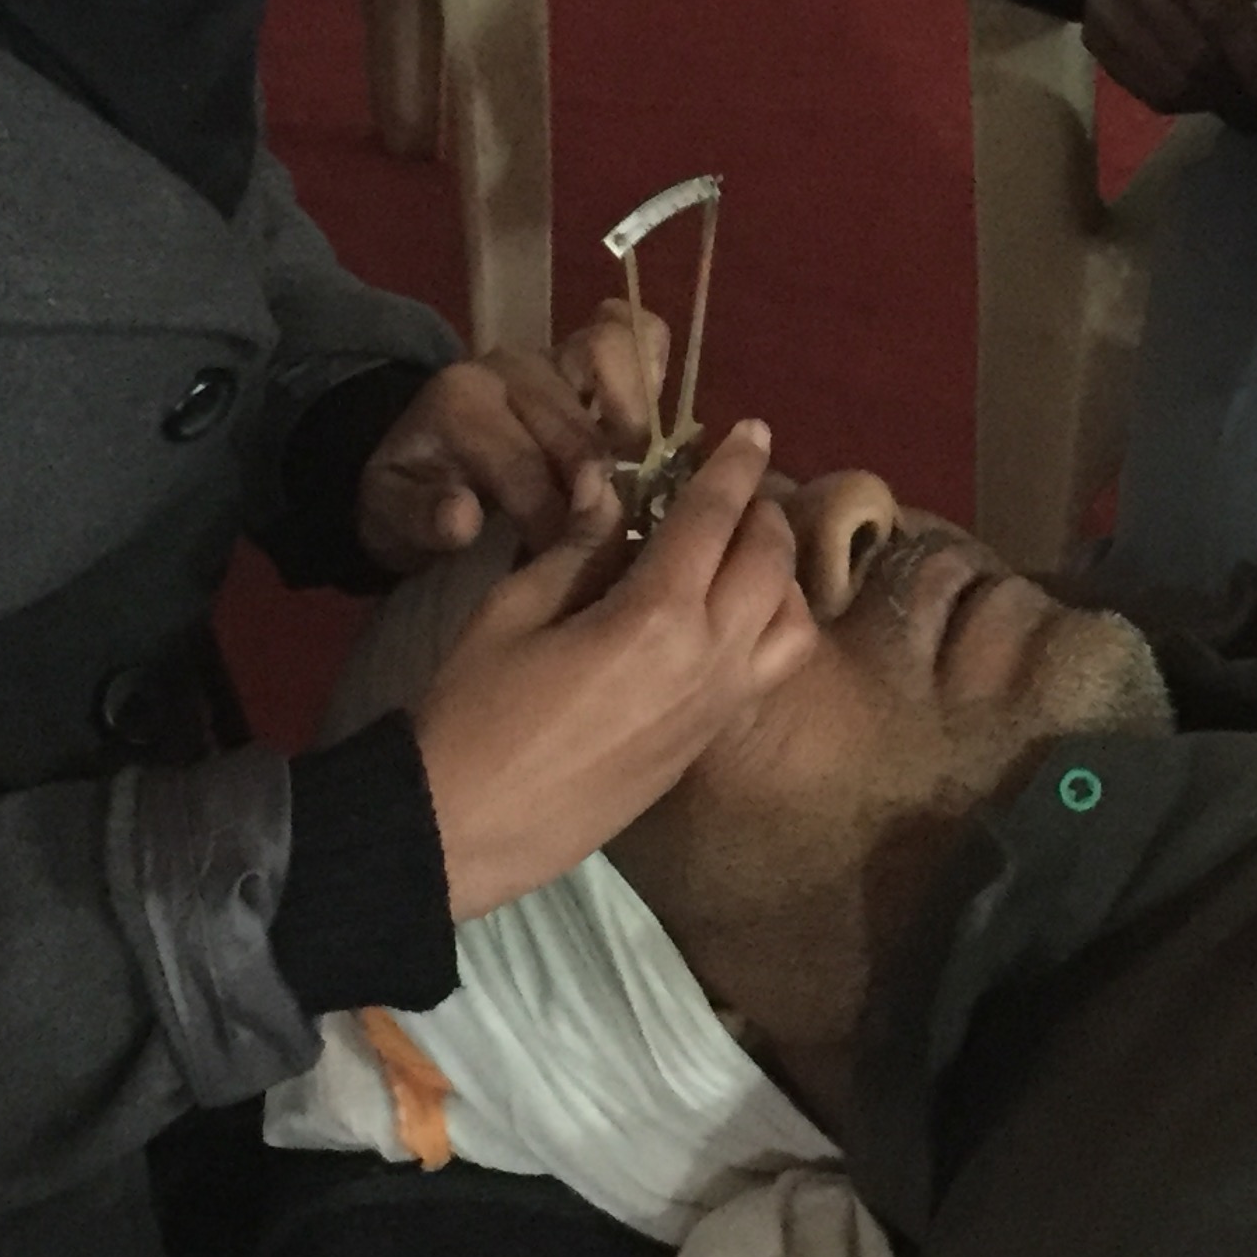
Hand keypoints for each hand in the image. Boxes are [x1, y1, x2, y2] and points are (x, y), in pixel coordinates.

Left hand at [356, 303, 669, 571]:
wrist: (417, 453)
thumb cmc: (411, 491)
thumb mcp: (391, 515)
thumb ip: (422, 517)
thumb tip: (463, 517)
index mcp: (460, 401)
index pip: (523, 466)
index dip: (549, 521)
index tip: (560, 563)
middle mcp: (508, 365)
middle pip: (577, 429)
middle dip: (594, 491)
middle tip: (601, 538)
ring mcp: (553, 353)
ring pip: (614, 363)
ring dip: (633, 430)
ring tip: (636, 484)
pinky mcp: (586, 352)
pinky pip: (637, 333)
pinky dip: (651, 374)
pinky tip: (649, 434)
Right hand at [411, 419, 814, 919]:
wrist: (462, 828)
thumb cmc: (472, 710)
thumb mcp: (514, 609)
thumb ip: (579, 544)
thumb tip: (612, 488)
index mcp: (657, 617)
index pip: (716, 518)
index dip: (736, 465)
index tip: (752, 429)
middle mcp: (708, 661)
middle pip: (771, 564)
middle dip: (762, 513)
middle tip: (735, 491)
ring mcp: (715, 711)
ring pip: (793, 626)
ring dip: (779, 578)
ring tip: (739, 556)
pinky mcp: (704, 748)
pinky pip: (766, 673)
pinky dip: (767, 628)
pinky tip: (721, 615)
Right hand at [1084, 0, 1256, 117]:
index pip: (1219, 9)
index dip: (1254, 59)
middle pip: (1192, 53)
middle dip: (1236, 84)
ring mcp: (1104, 4)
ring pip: (1168, 80)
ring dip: (1211, 96)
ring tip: (1237, 88)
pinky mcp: (1094, 34)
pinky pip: (1145, 89)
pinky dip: (1183, 97)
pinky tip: (1202, 81)